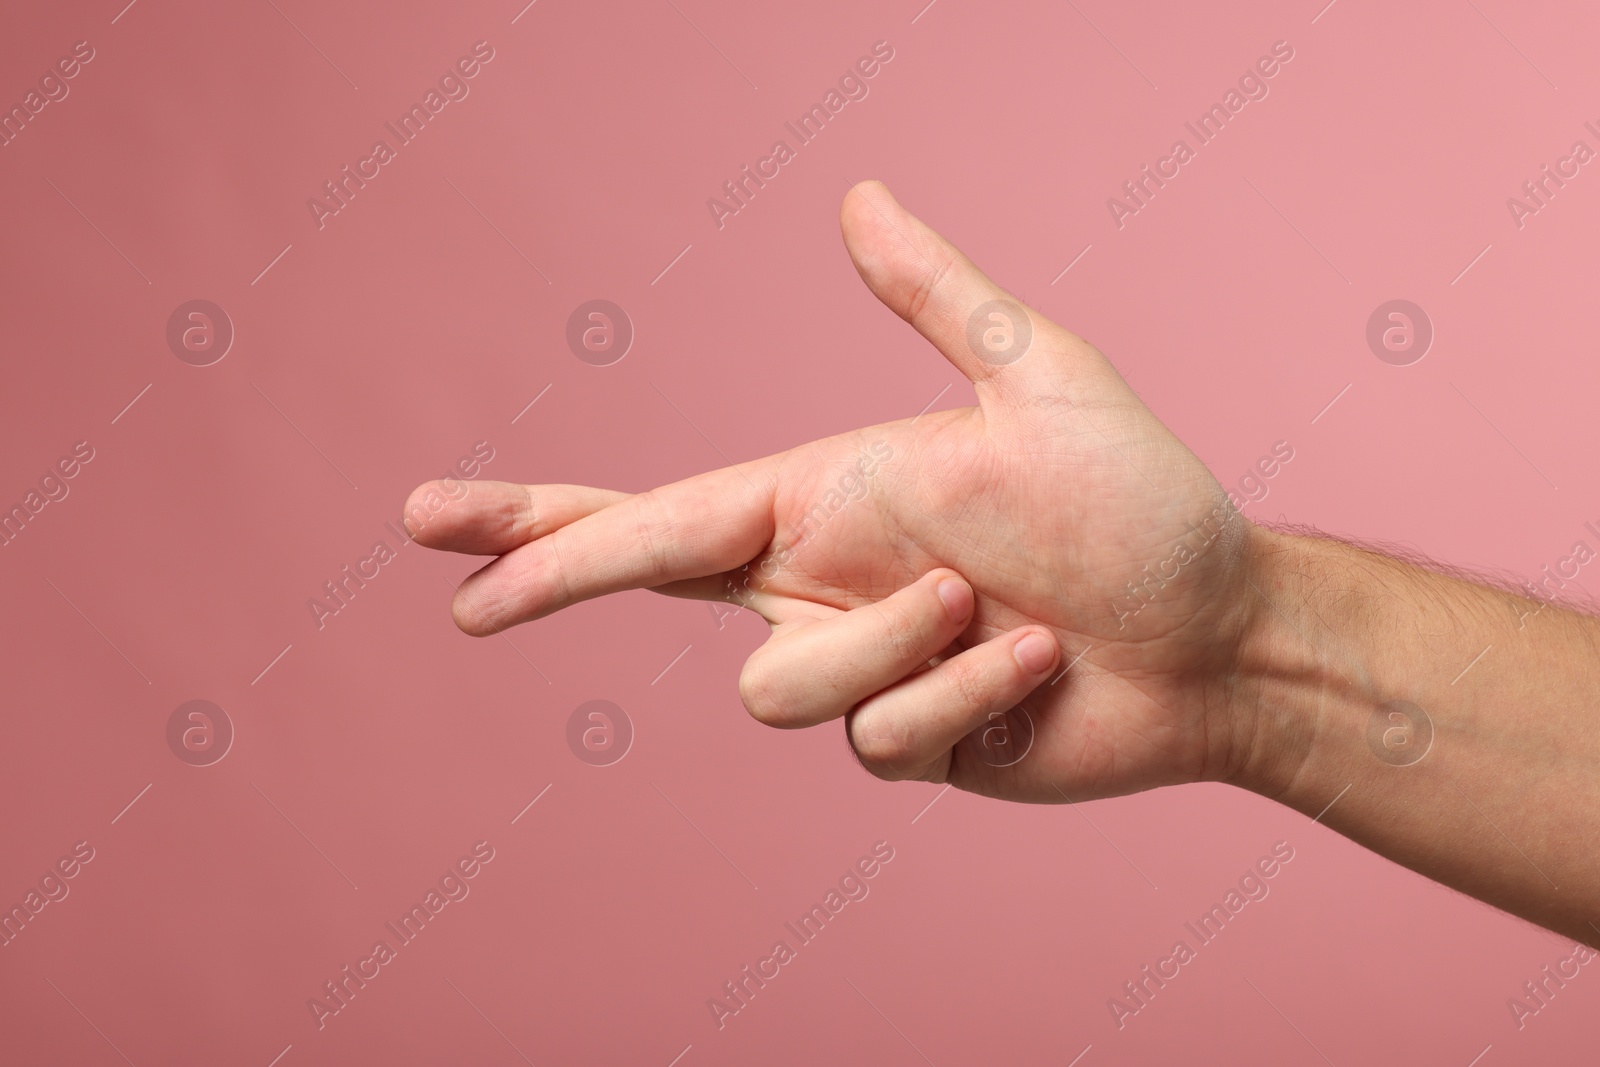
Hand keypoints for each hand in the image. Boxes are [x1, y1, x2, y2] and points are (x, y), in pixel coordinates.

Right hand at [406, 181, 1263, 804]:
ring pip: (783, 689)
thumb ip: (939, 298)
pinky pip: (881, 738)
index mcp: (824, 499)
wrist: (1218, 633)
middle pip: (647, 588)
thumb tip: (855, 197)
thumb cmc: (1142, 504)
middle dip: (552, 580)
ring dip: (898, 644)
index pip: (654, 511)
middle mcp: (819, 584)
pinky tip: (1040, 668)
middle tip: (463, 599)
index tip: (435, 524)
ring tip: (1005, 610)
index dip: (544, 523)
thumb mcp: (1042, 382)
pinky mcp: (906, 745)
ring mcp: (858, 671)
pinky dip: (970, 690)